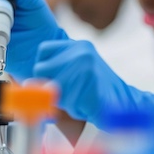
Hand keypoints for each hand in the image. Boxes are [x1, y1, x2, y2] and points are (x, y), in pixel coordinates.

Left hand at [34, 39, 153, 153]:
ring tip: (80, 99)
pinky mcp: (89, 87)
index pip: (44, 51)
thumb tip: (26, 86)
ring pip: (49, 86)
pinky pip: (63, 100)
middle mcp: (81, 52)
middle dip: (50, 85)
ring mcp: (86, 68)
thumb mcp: (77, 71)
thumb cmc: (97, 92)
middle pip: (41, 69)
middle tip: (70, 93)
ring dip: (60, 98)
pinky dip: (71, 107)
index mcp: (79, 45)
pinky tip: (85, 105)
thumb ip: (55, 70)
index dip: (47, 68)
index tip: (59, 79)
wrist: (127, 104)